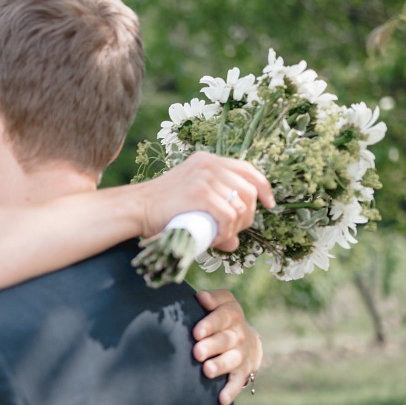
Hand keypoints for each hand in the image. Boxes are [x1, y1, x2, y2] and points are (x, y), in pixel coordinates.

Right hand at [139, 152, 275, 251]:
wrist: (136, 208)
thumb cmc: (162, 209)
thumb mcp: (192, 204)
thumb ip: (214, 216)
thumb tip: (235, 243)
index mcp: (208, 160)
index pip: (247, 169)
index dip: (263, 187)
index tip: (269, 204)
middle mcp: (209, 164)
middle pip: (249, 190)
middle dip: (249, 215)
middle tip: (235, 230)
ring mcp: (204, 177)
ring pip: (240, 206)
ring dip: (236, 227)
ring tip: (221, 236)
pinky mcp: (200, 193)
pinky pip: (228, 216)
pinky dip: (227, 231)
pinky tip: (217, 238)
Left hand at [192, 289, 261, 404]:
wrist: (246, 339)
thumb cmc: (221, 318)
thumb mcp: (221, 303)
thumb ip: (211, 299)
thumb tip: (200, 296)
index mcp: (232, 314)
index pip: (224, 315)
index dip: (210, 323)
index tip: (196, 332)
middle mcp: (239, 333)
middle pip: (226, 339)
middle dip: (212, 346)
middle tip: (197, 352)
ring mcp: (241, 353)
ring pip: (232, 359)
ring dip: (220, 365)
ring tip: (207, 371)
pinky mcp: (243, 371)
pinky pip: (237, 382)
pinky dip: (230, 391)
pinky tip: (221, 399)